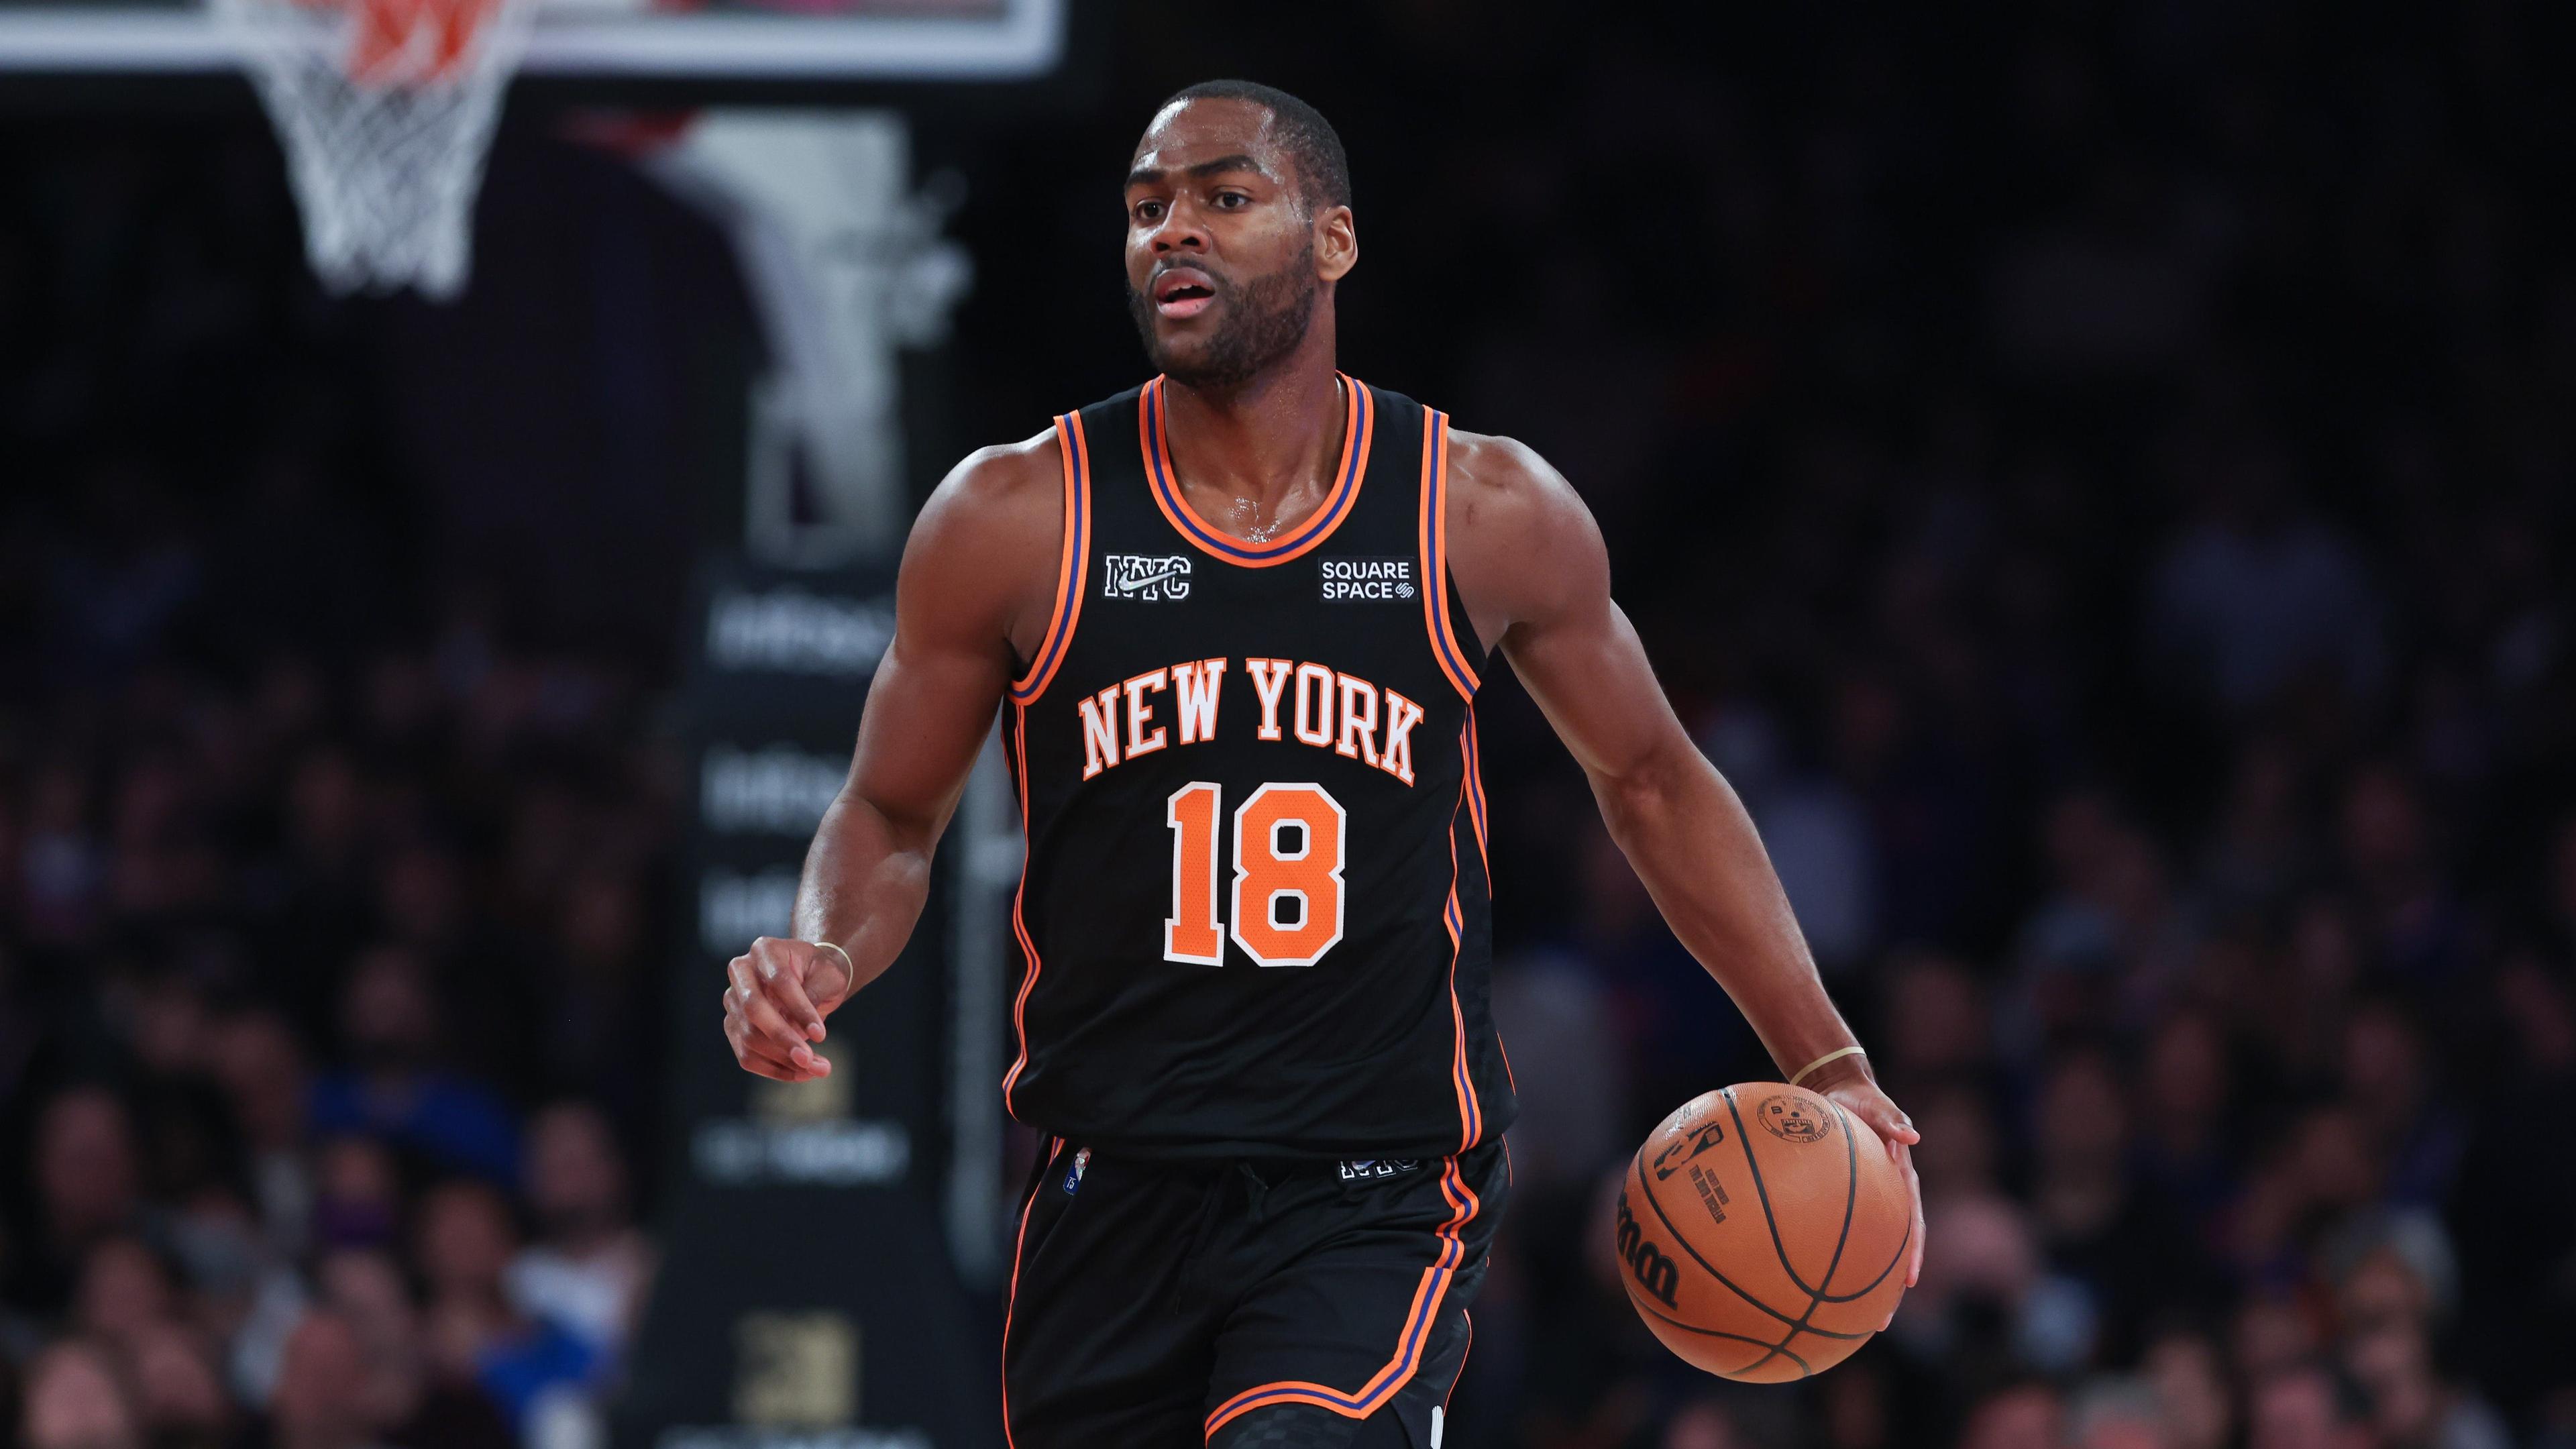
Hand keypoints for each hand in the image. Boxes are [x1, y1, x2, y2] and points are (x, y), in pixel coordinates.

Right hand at [721, 936, 857, 1082]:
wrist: (809, 977)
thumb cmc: (821, 973)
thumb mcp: (829, 976)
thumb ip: (815, 995)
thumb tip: (801, 1032)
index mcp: (765, 950)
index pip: (779, 981)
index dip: (799, 1010)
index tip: (821, 1035)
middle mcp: (741, 972)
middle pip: (754, 1009)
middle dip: (783, 1039)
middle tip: (810, 1059)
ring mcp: (733, 1000)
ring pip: (748, 1037)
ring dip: (782, 1060)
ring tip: (817, 1069)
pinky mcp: (733, 1025)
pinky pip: (746, 1055)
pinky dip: (773, 1069)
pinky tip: (800, 1074)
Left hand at [1813, 1069, 1925, 1298]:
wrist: (1839, 1090)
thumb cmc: (1861, 1099)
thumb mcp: (1878, 1106)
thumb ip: (1893, 1120)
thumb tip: (1913, 1136)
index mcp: (1902, 1181)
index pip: (1912, 1223)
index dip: (1913, 1253)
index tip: (1909, 1282)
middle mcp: (1889, 1196)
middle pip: (1892, 1250)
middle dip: (1888, 1287)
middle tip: (1879, 1321)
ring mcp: (1868, 1200)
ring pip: (1867, 1248)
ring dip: (1861, 1282)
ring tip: (1848, 1317)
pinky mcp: (1846, 1198)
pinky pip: (1839, 1230)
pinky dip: (1832, 1253)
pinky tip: (1807, 1276)